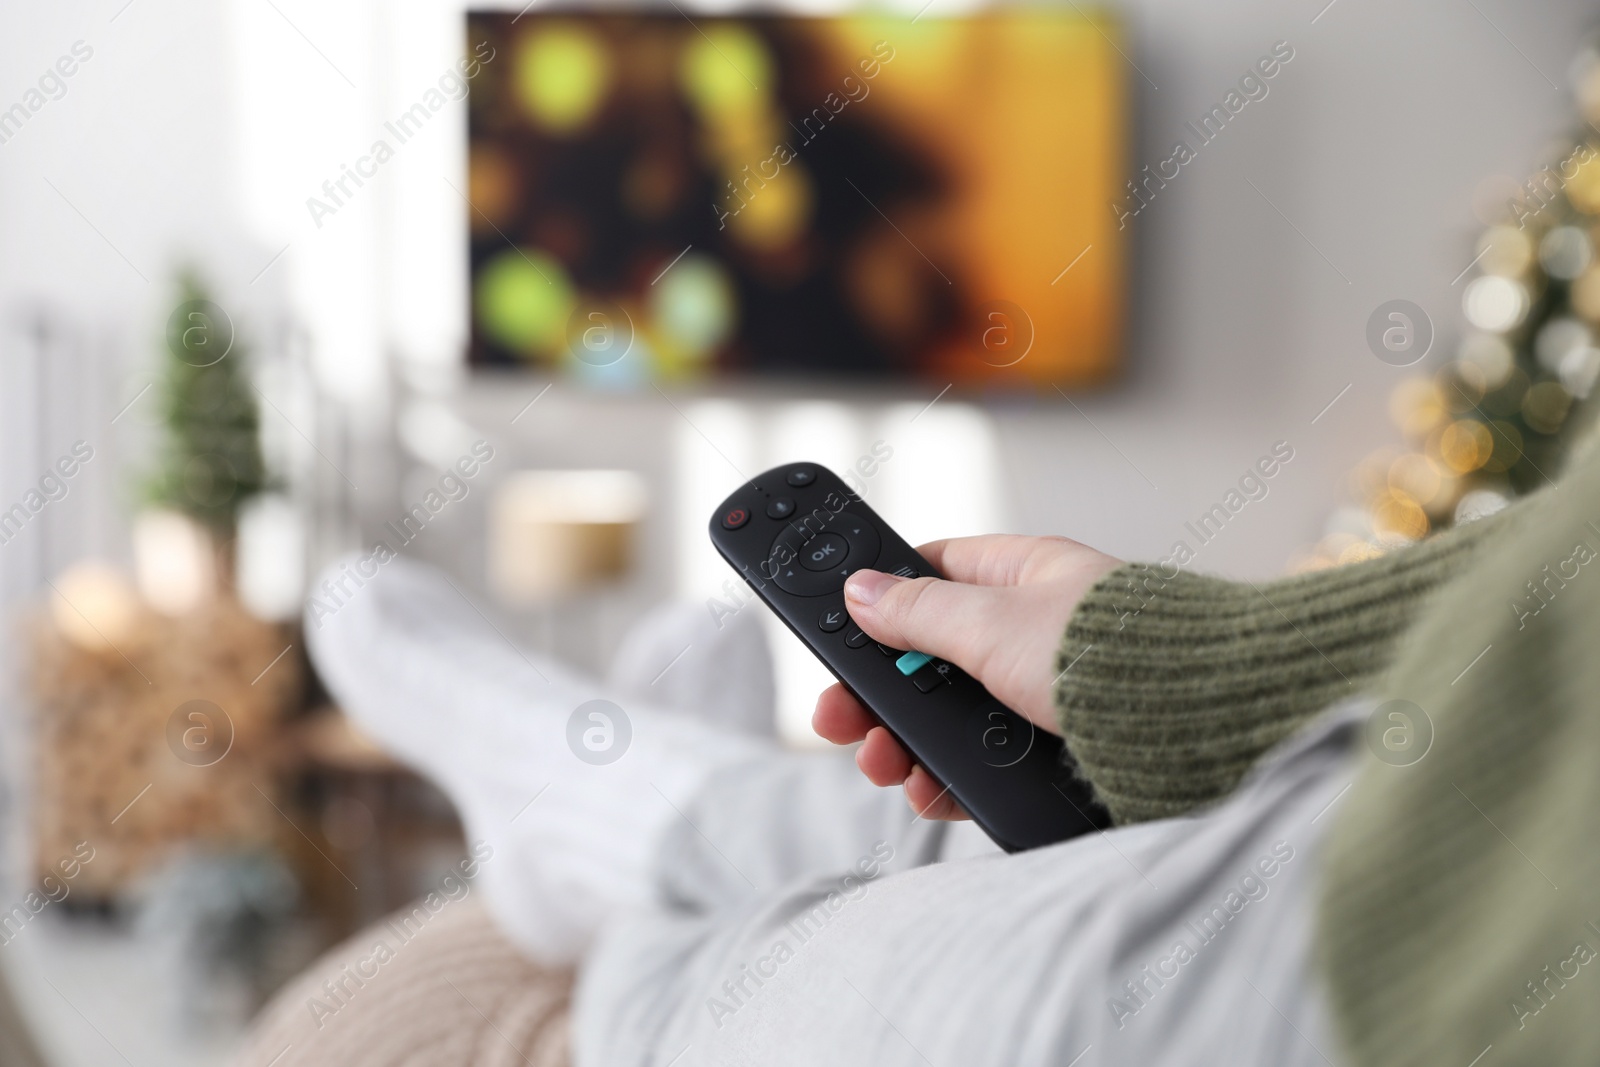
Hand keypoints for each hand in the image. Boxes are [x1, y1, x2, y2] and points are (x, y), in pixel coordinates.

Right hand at [811, 535, 1119, 819]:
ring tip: (884, 766)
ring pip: (954, 715)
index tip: (837, 629)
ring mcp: (1044, 692)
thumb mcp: (994, 625)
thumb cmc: (1117, 656)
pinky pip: (987, 761)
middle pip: (932, 657)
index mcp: (1023, 574)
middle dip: (881, 692)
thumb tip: (861, 588)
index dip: (880, 599)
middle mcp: (1032, 629)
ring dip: (908, 742)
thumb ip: (919, 611)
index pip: (933, 571)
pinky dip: (951, 778)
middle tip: (840, 719)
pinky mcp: (1057, 749)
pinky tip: (931, 792)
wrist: (1204, 731)